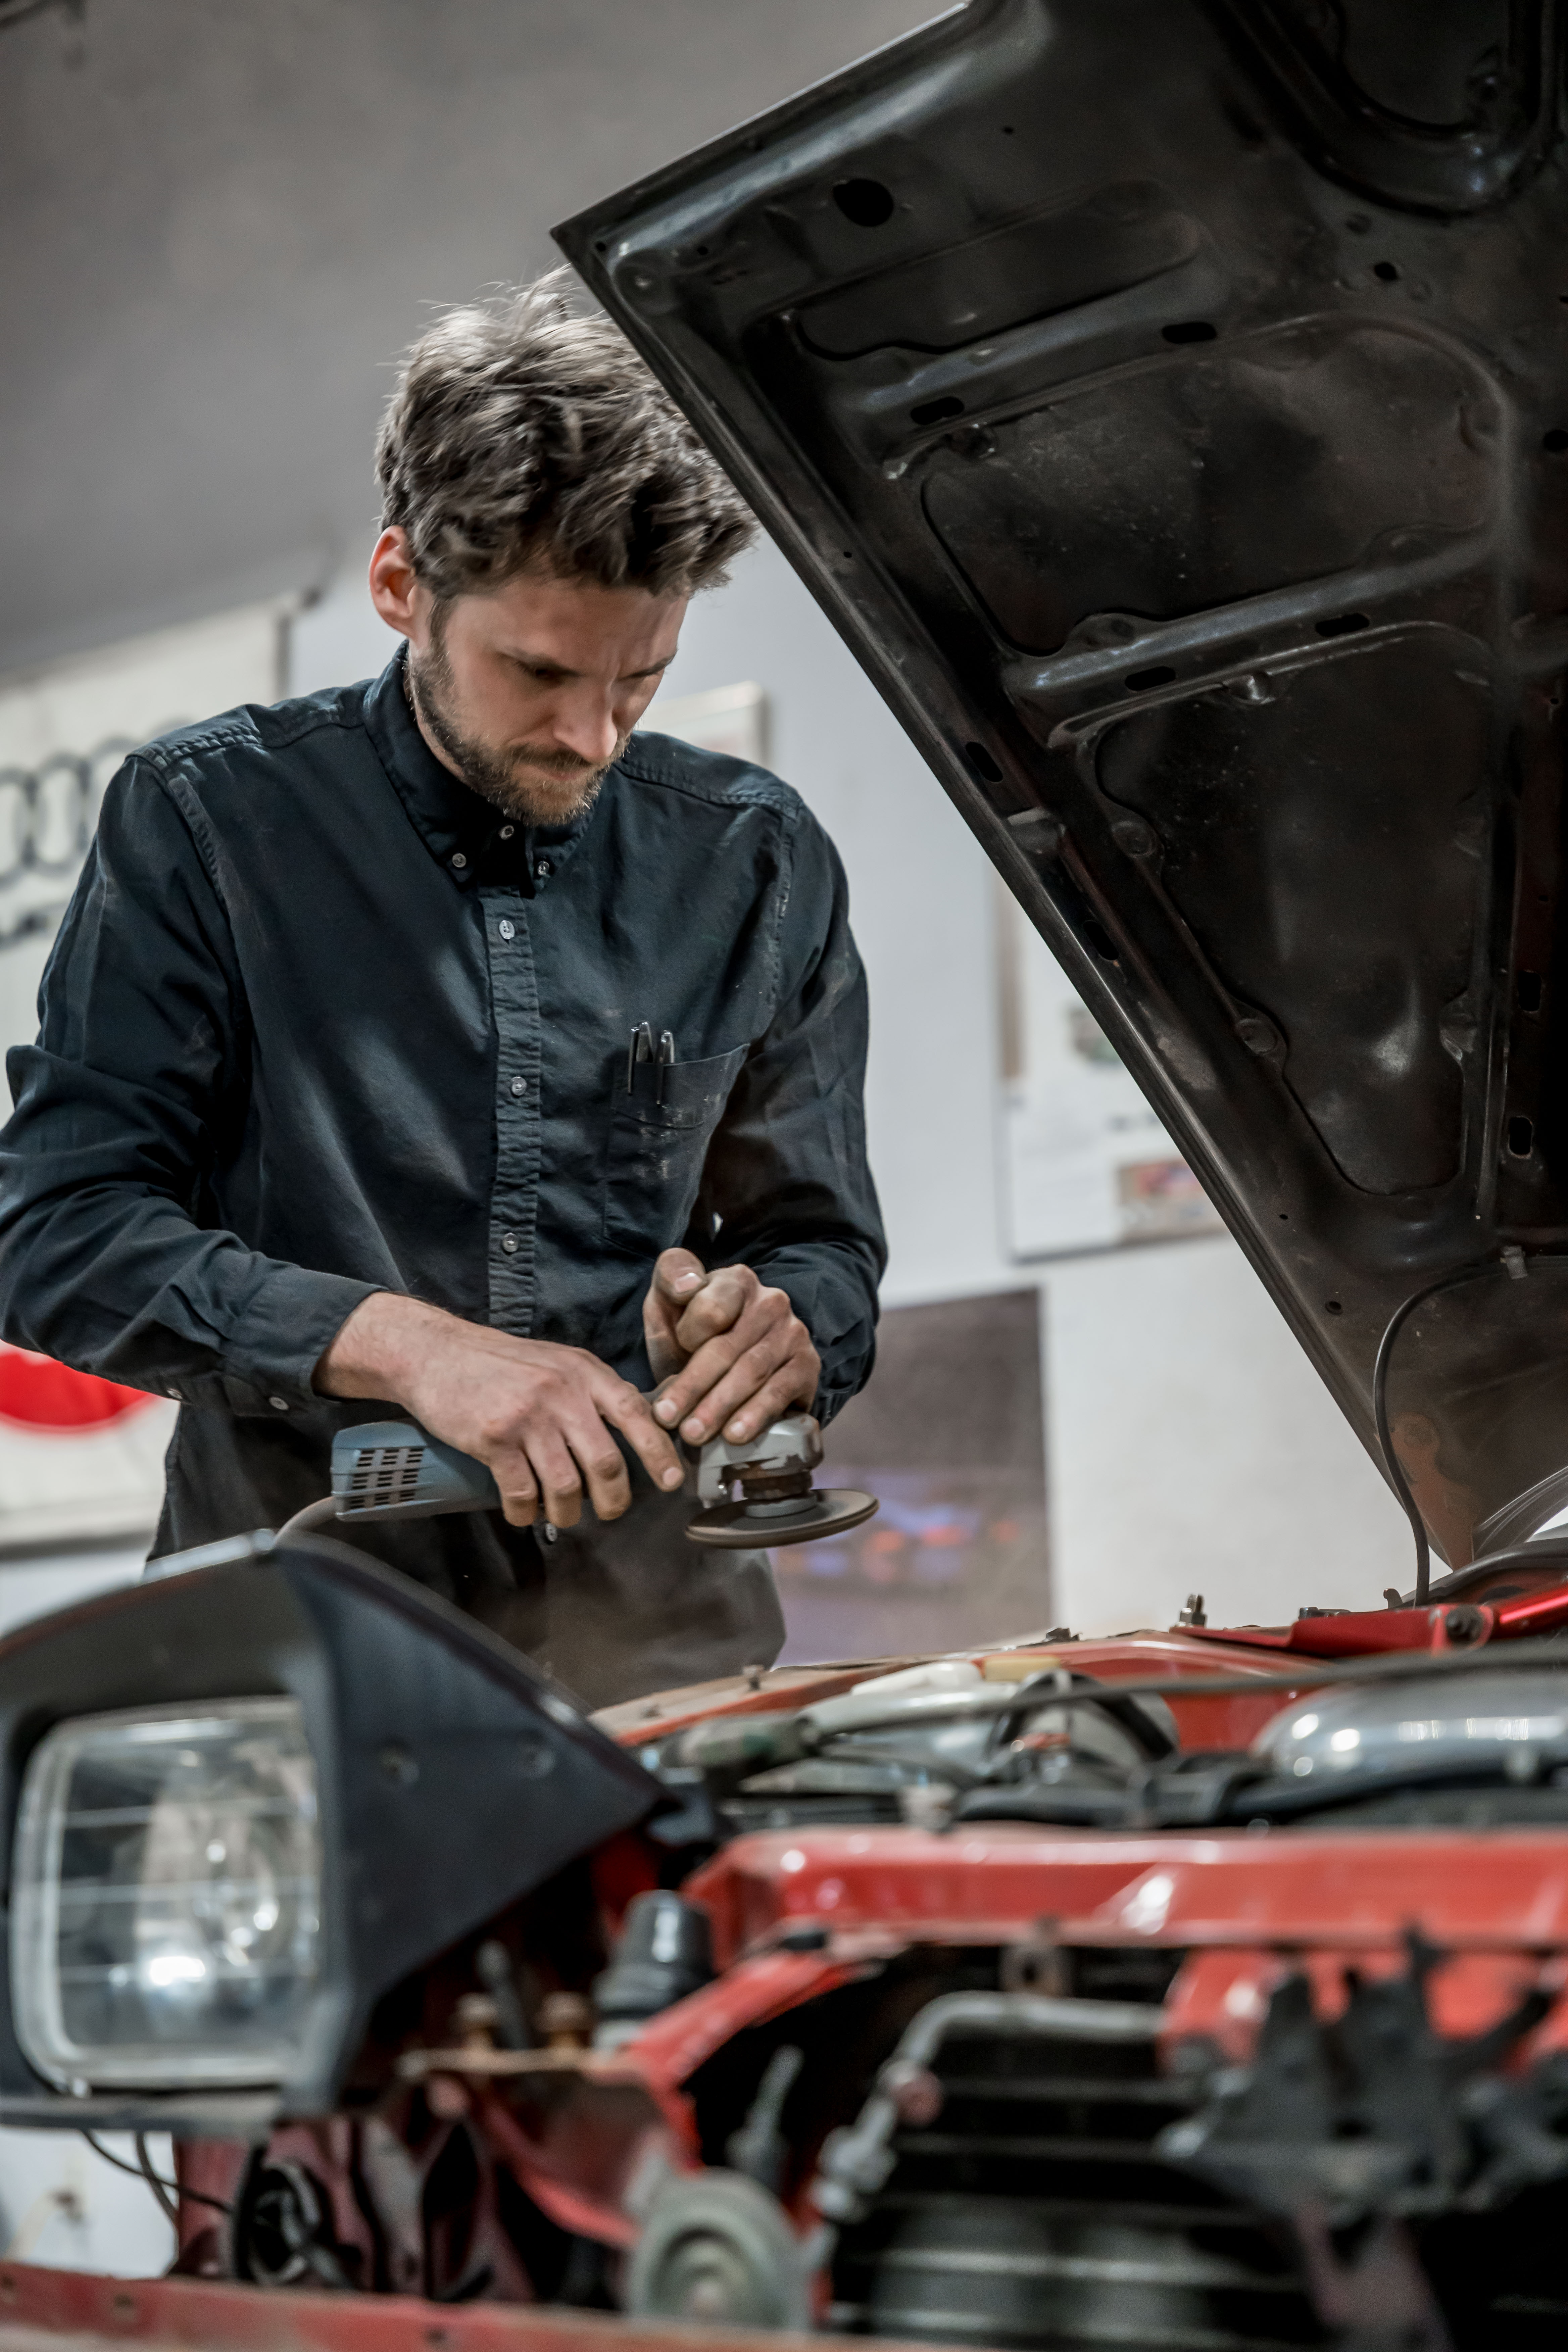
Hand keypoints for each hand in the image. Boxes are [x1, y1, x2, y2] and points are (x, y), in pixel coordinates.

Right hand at [315, 1293, 682, 1528]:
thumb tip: (629, 1429)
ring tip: (561, 1516)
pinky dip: (526, 1512)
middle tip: (609, 1511)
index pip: (636, 1414)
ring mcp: (528, 1416)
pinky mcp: (495, 1439)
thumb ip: (590, 1391)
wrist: (435, 1353)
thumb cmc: (498, 1363)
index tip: (671, 1481)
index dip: (659, 1453)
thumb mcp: (556, 1362)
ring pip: (567, 1486)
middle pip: (606, 1462)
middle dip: (614, 1499)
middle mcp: (562, 1393)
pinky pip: (523, 1493)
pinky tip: (524, 1512)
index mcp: (584, 1373)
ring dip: (568, 1513)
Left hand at [643, 1248, 820, 1449]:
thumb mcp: (671, 1302)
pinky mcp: (808, 1366)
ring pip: (751, 1372)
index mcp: (736, 1281)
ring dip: (719, 1406)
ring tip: (693, 1433)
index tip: (665, 1358)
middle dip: (693, 1386)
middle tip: (667, 1418)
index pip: (712, 1308)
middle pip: (727, 1347)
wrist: (735, 1360)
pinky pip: (780, 1392)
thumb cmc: (694, 1333)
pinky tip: (735, 1435)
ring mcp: (793, 1334)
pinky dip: (755, 1415)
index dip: (686, 1338)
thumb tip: (687, 1286)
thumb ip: (671, 1280)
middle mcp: (771, 1302)